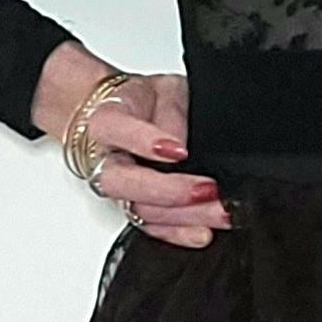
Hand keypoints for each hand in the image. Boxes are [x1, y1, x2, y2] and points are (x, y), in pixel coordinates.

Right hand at [83, 69, 232, 247]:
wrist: (112, 116)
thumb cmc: (138, 101)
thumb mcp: (163, 88)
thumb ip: (172, 110)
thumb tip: (180, 141)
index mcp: (105, 121)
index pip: (117, 130)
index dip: (145, 141)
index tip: (178, 150)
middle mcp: (103, 158)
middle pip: (125, 182)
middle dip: (168, 191)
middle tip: (207, 189)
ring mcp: (117, 187)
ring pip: (140, 209)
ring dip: (182, 216)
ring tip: (218, 213)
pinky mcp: (131, 205)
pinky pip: (150, 226)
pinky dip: (177, 233)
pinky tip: (202, 233)